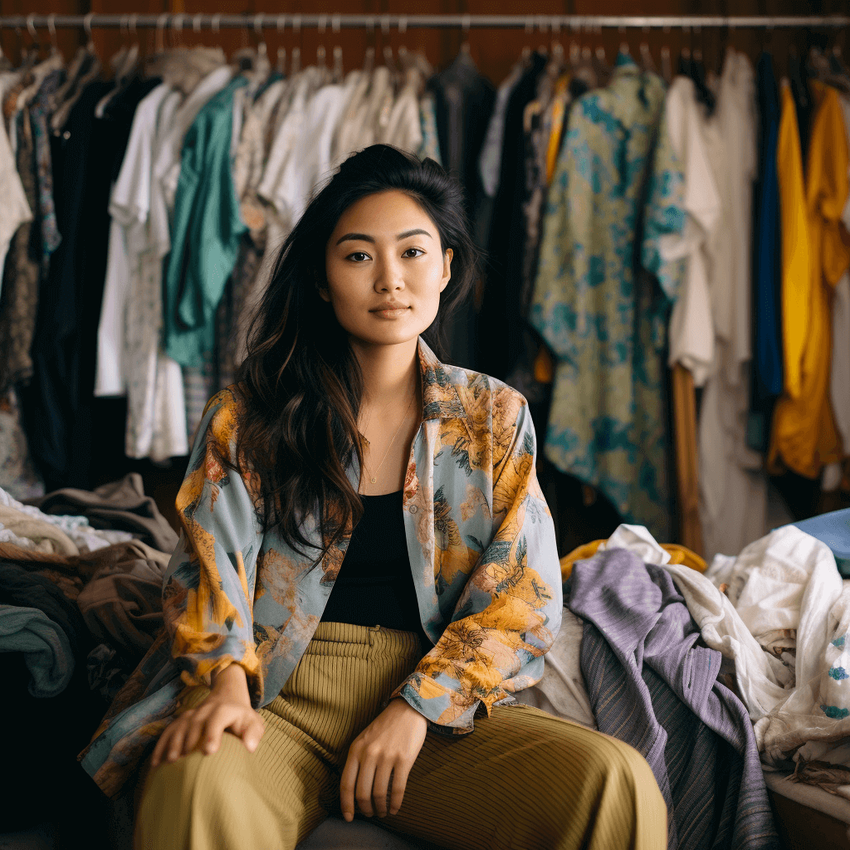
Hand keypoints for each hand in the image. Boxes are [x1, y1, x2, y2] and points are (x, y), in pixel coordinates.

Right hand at [150, 663, 264, 767]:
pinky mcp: (182, 721)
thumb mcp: (253, 722)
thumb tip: (250, 747)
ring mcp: (192, 714)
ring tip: (169, 762)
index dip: (212, 733)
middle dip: (188, 740)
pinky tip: (156, 764)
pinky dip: (161, 745)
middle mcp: (206, 709)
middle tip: (182, 760)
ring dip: (173, 742)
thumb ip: (254, 733)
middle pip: (195, 722)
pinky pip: (169, 731)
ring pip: (180, 725)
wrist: (228, 696)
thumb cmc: (242, 719)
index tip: (209, 751)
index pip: (218, 718)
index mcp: (225, 710)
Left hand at [340, 698, 427, 821]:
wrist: (407, 709)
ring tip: (383, 812)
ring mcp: (387, 756)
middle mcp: (369, 753)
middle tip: (370, 814)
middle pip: (362, 793)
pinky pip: (398, 789)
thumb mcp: (364, 739)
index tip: (349, 818)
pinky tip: (395, 809)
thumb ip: (357, 760)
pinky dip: (395, 803)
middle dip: (366, 809)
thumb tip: (353, 791)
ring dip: (380, 808)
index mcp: (356, 749)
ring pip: (379, 793)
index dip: (346, 805)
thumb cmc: (385, 727)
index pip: (346, 784)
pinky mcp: (404, 759)